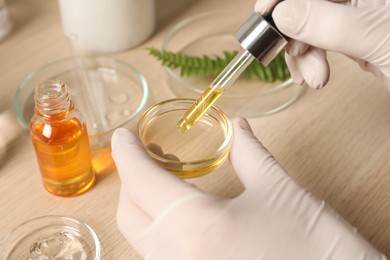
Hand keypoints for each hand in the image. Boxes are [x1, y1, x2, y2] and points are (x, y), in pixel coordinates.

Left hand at [111, 118, 384, 258]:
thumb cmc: (318, 248)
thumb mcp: (279, 192)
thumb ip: (250, 154)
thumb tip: (239, 127)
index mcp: (197, 229)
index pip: (142, 183)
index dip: (128, 154)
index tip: (124, 136)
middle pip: (131, 215)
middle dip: (132, 182)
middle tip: (147, 156)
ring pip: (143, 239)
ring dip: (145, 205)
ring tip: (164, 178)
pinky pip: (161, 255)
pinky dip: (161, 229)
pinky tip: (182, 212)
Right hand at [255, 0, 389, 88]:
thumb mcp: (374, 38)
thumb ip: (326, 23)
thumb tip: (282, 13)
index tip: (265, 12)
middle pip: (307, 1)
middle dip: (294, 31)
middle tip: (292, 54)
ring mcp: (355, 12)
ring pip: (308, 23)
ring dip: (301, 53)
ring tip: (313, 77)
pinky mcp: (352, 32)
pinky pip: (317, 40)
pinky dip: (310, 59)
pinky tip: (315, 76)